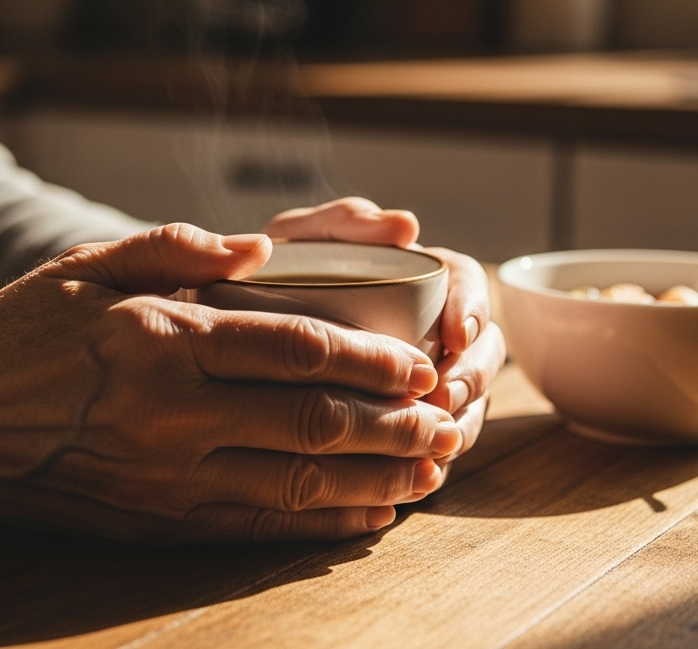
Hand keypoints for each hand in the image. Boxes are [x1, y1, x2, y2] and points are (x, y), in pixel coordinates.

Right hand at [0, 224, 462, 542]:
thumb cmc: (17, 333)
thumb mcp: (88, 266)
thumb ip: (179, 249)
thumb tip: (261, 247)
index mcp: (164, 336)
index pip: (295, 349)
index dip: (371, 359)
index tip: (421, 362)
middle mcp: (172, 411)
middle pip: (312, 422)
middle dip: (393, 424)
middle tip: (447, 422)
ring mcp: (165, 475)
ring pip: (296, 483)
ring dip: (374, 480)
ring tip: (428, 472)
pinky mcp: (154, 520)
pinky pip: (255, 528)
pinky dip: (319, 526)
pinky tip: (365, 518)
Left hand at [266, 198, 506, 479]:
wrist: (215, 344)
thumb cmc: (263, 281)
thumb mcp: (298, 241)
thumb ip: (344, 222)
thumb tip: (407, 227)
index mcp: (412, 277)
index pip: (464, 281)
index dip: (472, 306)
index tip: (457, 333)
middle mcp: (425, 329)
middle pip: (482, 348)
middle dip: (474, 374)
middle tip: (445, 395)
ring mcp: (418, 382)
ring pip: (469, 402)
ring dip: (463, 422)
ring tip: (438, 439)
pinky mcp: (400, 431)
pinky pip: (436, 449)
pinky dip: (435, 462)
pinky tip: (421, 475)